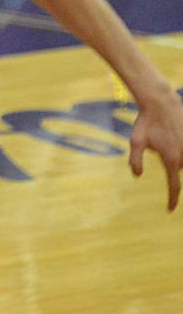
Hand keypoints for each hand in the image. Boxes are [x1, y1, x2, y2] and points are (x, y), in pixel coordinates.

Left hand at [129, 87, 182, 210]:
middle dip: (168, 159)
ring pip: (181, 159)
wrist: (161, 103)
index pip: (174, 186)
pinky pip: (182, 148)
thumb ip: (135, 160)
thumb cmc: (146, 122)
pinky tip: (170, 132)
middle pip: (176, 169)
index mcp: (172, 161)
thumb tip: (137, 175)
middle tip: (158, 139)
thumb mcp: (135, 141)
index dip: (172, 200)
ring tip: (164, 134)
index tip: (169, 210)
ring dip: (173, 151)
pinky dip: (176, 144)